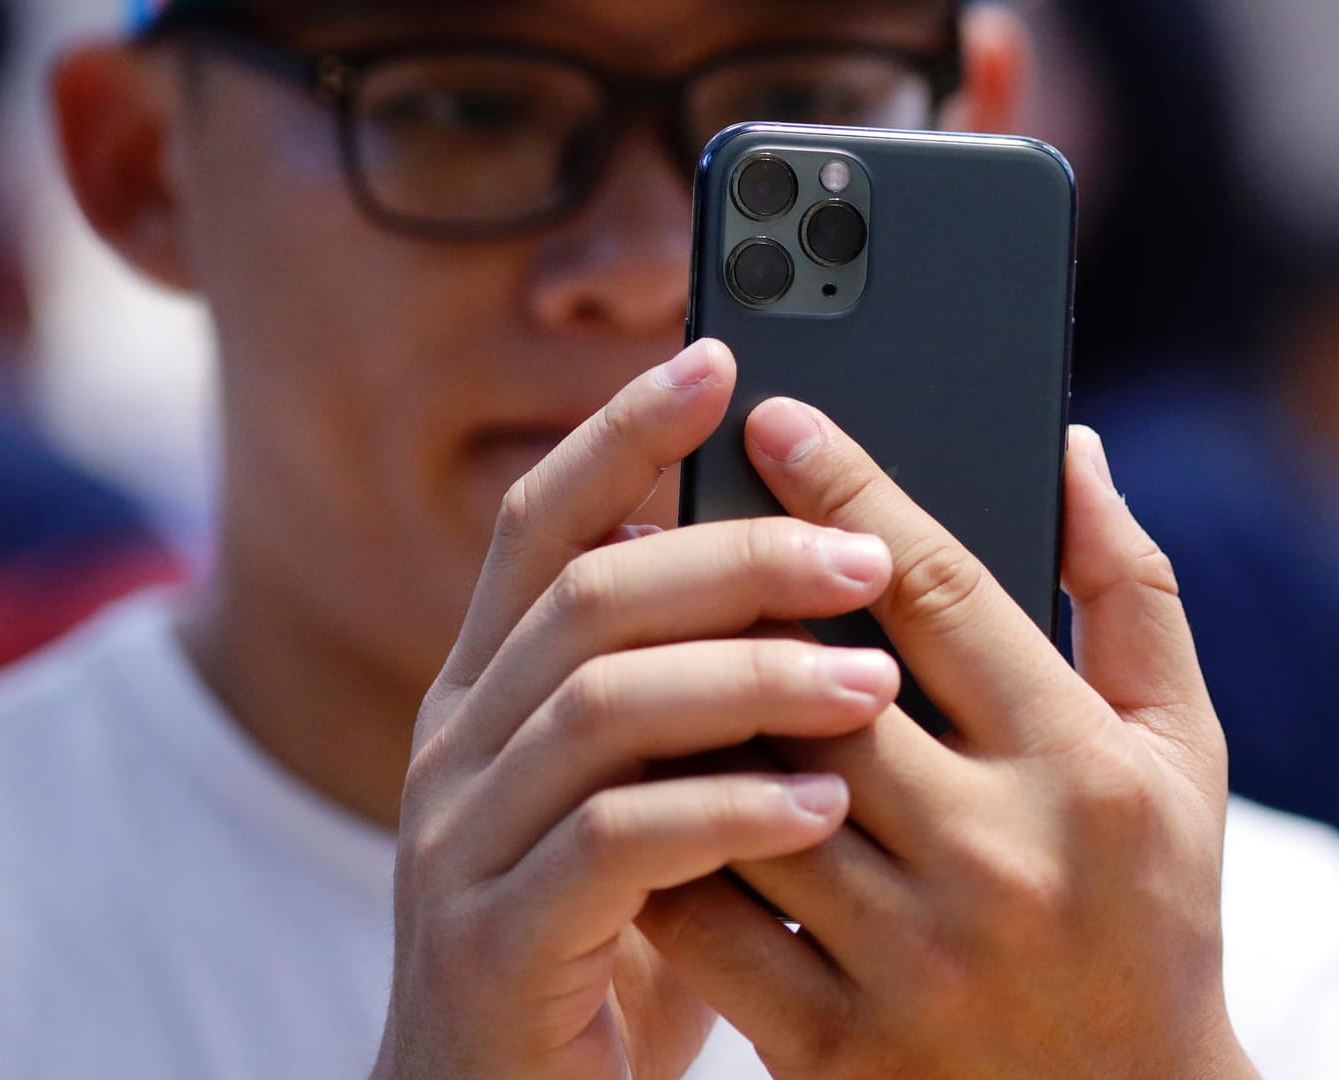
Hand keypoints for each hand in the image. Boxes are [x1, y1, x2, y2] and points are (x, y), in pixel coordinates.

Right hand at [372, 342, 906, 1079]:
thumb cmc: (614, 941)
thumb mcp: (652, 796)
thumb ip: (704, 696)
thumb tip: (822, 570)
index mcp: (495, 693)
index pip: (542, 527)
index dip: (621, 434)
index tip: (718, 358)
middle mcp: (461, 745)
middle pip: (587, 596)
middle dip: (732, 557)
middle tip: (865, 551)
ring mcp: (461, 842)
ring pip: (599, 704)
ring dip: (749, 678)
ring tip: (877, 680)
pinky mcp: (494, 941)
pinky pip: (612, 844)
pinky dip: (725, 811)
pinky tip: (822, 807)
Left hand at [639, 402, 1260, 1079]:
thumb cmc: (1154, 915)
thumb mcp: (1180, 753)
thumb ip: (1130, 594)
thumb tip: (1070, 445)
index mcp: (1086, 770)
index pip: (941, 591)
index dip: (848, 488)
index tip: (774, 418)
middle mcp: (1000, 861)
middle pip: (817, 683)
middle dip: (732, 591)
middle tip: (662, 517)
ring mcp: (910, 961)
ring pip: (744, 794)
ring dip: (676, 708)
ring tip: (623, 632)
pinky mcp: (835, 1047)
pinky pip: (708, 921)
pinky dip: (660, 842)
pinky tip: (634, 781)